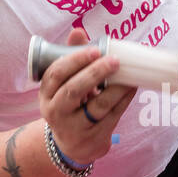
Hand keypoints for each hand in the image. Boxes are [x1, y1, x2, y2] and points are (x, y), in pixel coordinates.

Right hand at [41, 28, 135, 166]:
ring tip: (128, 74)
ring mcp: (75, 127)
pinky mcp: (94, 137)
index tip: (95, 49)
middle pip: (73, 91)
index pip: (55, 74)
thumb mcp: (64, 85)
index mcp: (46, 94)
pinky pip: (112, 115)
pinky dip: (124, 99)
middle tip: (114, 60)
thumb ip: (71, 57)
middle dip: (95, 72)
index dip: (74, 60)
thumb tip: (78, 31)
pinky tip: (132, 87)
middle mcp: (56, 112)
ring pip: (97, 106)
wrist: (74, 144)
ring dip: (115, 88)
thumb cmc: (70, 104)